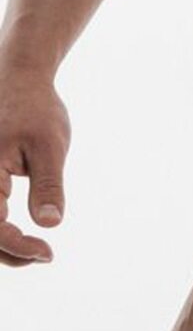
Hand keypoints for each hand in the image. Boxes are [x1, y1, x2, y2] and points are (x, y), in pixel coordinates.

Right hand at [0, 60, 69, 265]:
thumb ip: (48, 186)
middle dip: (8, 250)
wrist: (17, 75)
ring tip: (35, 251)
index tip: (47, 253)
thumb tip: (49, 223)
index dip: (16, 245)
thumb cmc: (35, 108)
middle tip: (45, 255)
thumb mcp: (50, 148)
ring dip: (1, 242)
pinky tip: (20, 234)